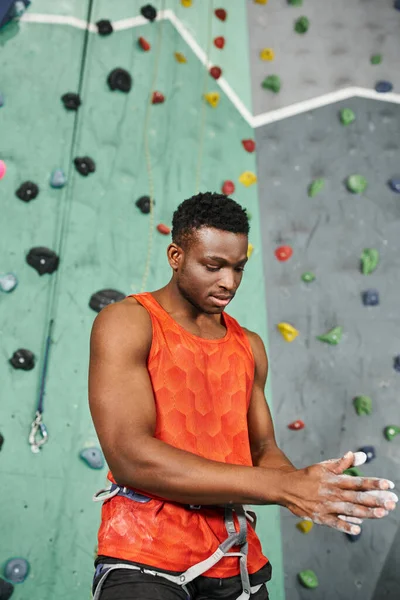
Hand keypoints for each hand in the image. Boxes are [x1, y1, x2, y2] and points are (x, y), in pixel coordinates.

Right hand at [281, 451, 397, 534]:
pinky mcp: (320, 517)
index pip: (357, 481)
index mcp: (334, 479)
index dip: (373, 483)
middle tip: (392, 502)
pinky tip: (358, 529)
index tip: (388, 484)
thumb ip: (343, 463)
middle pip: (357, 496)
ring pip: (349, 510)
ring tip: (382, 513)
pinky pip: (335, 522)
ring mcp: (326, 506)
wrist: (286, 487)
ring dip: (367, 512)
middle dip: (376, 499)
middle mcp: (332, 492)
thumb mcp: (324, 466)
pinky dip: (345, 525)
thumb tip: (359, 455)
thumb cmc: (308, 476)